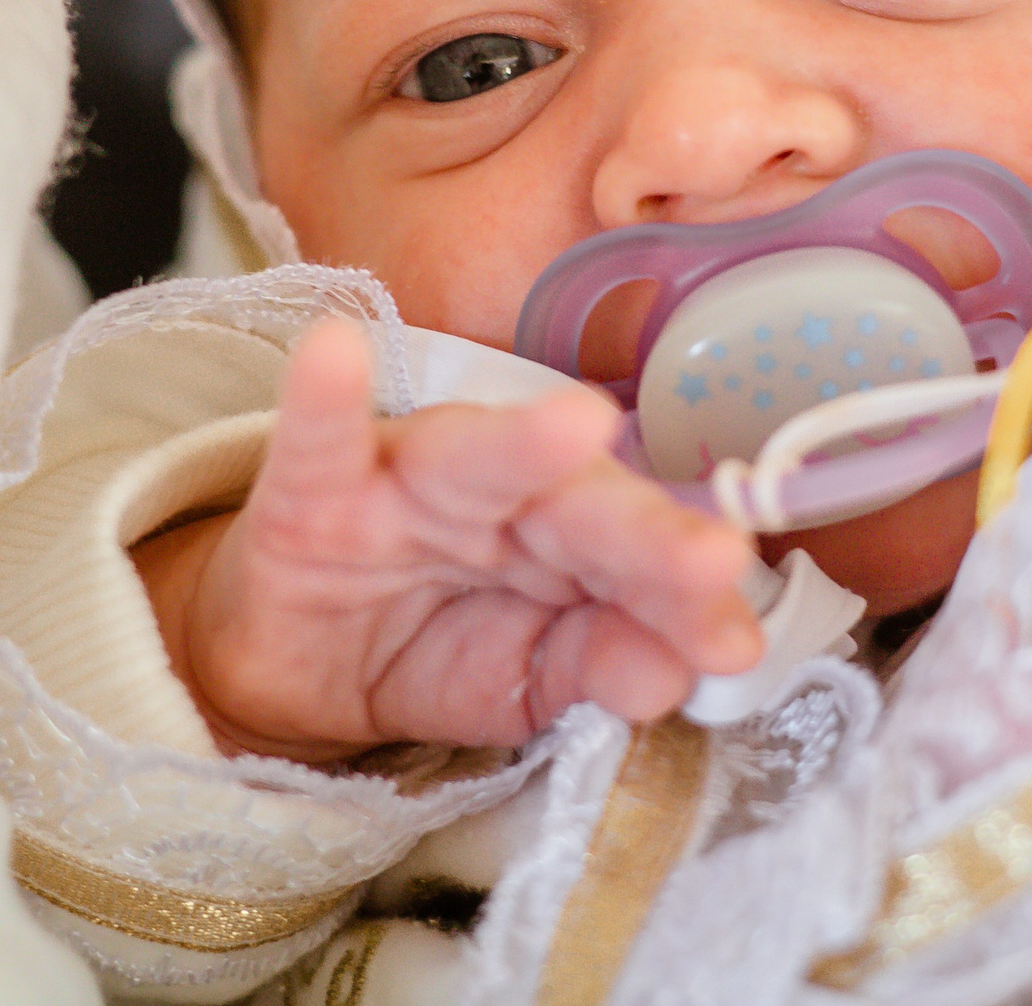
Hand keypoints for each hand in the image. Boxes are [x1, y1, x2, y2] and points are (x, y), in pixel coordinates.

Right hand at [133, 318, 763, 761]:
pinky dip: (325, 395)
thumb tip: (673, 678)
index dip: (687, 599)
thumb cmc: (429, 644)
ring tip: (581, 423)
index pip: (640, 563)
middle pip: (580, 506)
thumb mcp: (523, 678)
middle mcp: (502, 492)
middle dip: (644, 532)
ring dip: (522, 441)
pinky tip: (335, 353)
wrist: (295, 663)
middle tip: (712, 555)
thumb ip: (596, 666)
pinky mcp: (311, 487)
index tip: (736, 643)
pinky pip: (318, 437)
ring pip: (471, 458)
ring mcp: (406, 481)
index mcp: (568, 538)